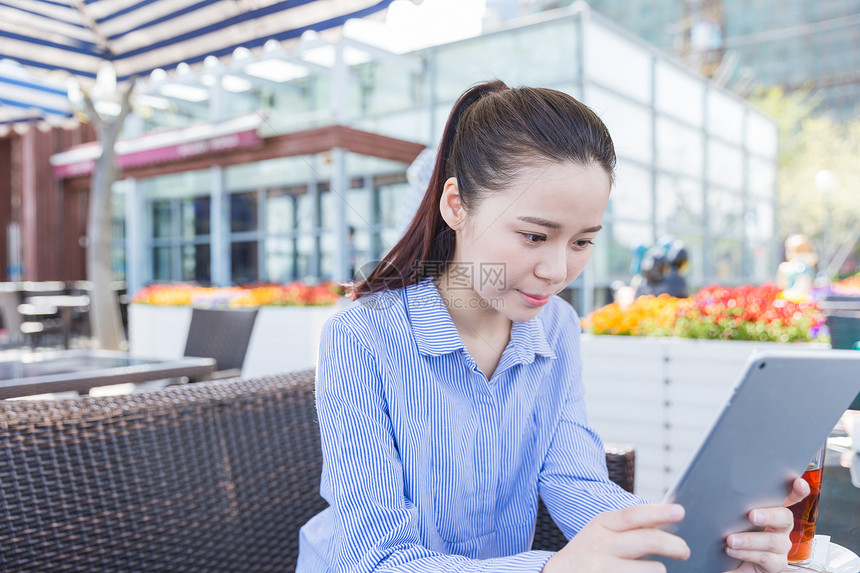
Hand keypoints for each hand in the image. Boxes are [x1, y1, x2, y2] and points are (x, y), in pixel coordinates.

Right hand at [542, 504, 689, 572]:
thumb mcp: (598, 534)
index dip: (659, 512)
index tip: (679, 511)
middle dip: (674, 545)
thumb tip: (663, 525)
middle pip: (648, 540)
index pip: (633, 515)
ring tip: (648, 571)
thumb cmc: (585, 556)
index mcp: (600, 525)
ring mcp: (604, 569)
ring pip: (652, 570)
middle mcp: (601, 545)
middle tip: (684, 551)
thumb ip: (625, 528)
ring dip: (657, 571)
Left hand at [724, 477, 810, 572]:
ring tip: (731, 540)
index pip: (789, 498)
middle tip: (751, 515)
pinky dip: (747, 553)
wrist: (727, 561)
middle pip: (785, 518)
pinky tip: (732, 550)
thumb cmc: (730, 532)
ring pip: (773, 541)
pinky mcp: (776, 563)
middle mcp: (780, 527)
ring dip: (749, 540)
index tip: (798, 482)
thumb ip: (734, 505)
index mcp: (771, 511)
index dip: (797, 491)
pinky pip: (765, 558)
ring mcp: (780, 546)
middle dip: (769, 515)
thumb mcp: (731, 517)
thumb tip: (722, 490)